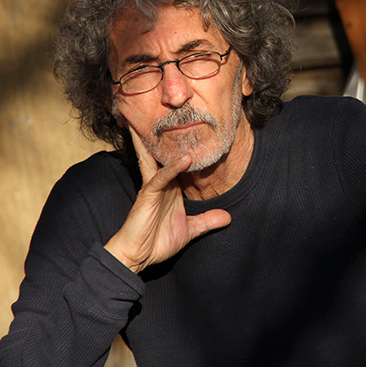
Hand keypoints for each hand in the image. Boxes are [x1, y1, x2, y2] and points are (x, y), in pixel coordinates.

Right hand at [104, 127, 231, 273]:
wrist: (137, 256)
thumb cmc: (157, 241)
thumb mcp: (190, 230)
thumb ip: (207, 221)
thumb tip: (229, 218)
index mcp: (169, 186)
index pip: (176, 160)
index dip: (183, 144)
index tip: (191, 126)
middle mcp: (160, 182)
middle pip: (161, 152)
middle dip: (164, 132)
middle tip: (167, 110)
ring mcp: (153, 187)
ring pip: (156, 158)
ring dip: (161, 140)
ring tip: (166, 118)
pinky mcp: (147, 195)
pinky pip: (160, 178)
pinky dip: (172, 168)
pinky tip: (183, 159)